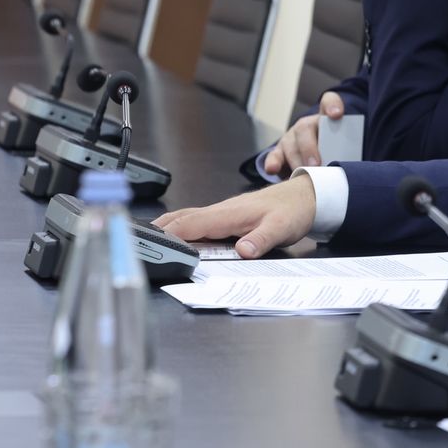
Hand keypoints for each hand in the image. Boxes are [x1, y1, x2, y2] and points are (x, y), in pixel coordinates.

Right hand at [153, 176, 317, 258]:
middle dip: (161, 228)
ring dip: (170, 225)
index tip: (153, 244)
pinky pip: (201, 219)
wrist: (306, 196)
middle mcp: (222, 210)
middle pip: (184, 218)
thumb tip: (243, 251)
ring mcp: (224, 211)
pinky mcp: (229, 214)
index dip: (171, 234)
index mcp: (229, 214)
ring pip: (190, 217)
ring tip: (152, 236)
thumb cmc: (293, 210)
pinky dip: (185, 225)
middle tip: (140, 240)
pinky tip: (182, 232)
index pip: (192, 223)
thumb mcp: (281, 229)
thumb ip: (261, 240)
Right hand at [263, 92, 342, 174]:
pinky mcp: (279, 152)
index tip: (336, 114)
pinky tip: (273, 169)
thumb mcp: (342, 148)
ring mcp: (291, 137)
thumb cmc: (333, 153)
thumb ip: (345, 151)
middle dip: (309, 148)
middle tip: (316, 165)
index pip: (329, 101)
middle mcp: (307, 125)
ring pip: (290, 145)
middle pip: (305, 128)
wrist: (315, 158)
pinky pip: (274, 156)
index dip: (332, 105)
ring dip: (296, 162)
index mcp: (326, 119)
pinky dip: (273, 163)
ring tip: (303, 176)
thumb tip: (349, 165)